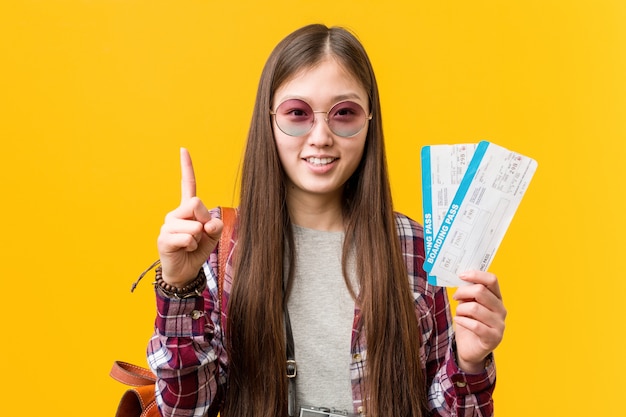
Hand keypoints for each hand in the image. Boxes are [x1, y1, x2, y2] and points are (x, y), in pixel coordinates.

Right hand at [156, 148, 223, 285]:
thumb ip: (215, 226)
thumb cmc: (197, 251)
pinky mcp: (164, 239)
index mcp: (187, 209)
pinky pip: (188, 238)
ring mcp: (168, 225)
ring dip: (199, 238)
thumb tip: (209, 222)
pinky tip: (185, 250)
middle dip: (204, 221)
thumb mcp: (212, 237)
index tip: (183, 149)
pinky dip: (192, 246)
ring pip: (195, 225)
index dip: (186, 167)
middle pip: (197, 204)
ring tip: (191, 245)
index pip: (188, 185)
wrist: (185, 272)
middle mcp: (175, 213)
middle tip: (199, 235)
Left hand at [452, 270, 506, 372]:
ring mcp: (499, 325)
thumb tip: (462, 279)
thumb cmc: (469, 323)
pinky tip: (458, 321)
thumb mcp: (468, 304)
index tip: (461, 275)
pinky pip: (475, 325)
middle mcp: (501, 310)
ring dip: (461, 309)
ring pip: (475, 308)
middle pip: (481, 291)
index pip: (492, 280)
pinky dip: (462, 321)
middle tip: (455, 297)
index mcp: (497, 298)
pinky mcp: (494, 338)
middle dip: (463, 292)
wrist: (470, 348)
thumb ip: (468, 292)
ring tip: (459, 314)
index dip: (476, 275)